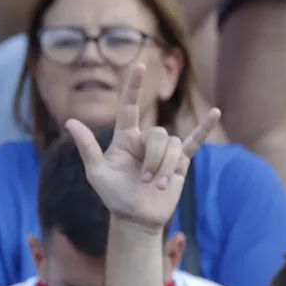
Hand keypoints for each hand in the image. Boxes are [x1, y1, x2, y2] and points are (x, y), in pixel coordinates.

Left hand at [66, 67, 218, 233]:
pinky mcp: (180, 162)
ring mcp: (164, 150)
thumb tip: (70, 121)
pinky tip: (216, 113)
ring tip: (159, 185)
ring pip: (173, 145)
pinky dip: (205, 128)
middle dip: (154, 159)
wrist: (136, 219)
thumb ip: (87, 147)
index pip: (129, 107)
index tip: (139, 66)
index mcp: (126, 138)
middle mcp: (146, 140)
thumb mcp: (97, 173)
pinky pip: (194, 142)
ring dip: (167, 167)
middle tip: (146, 181)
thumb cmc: (114, 196)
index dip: (134, 87)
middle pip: (158, 135)